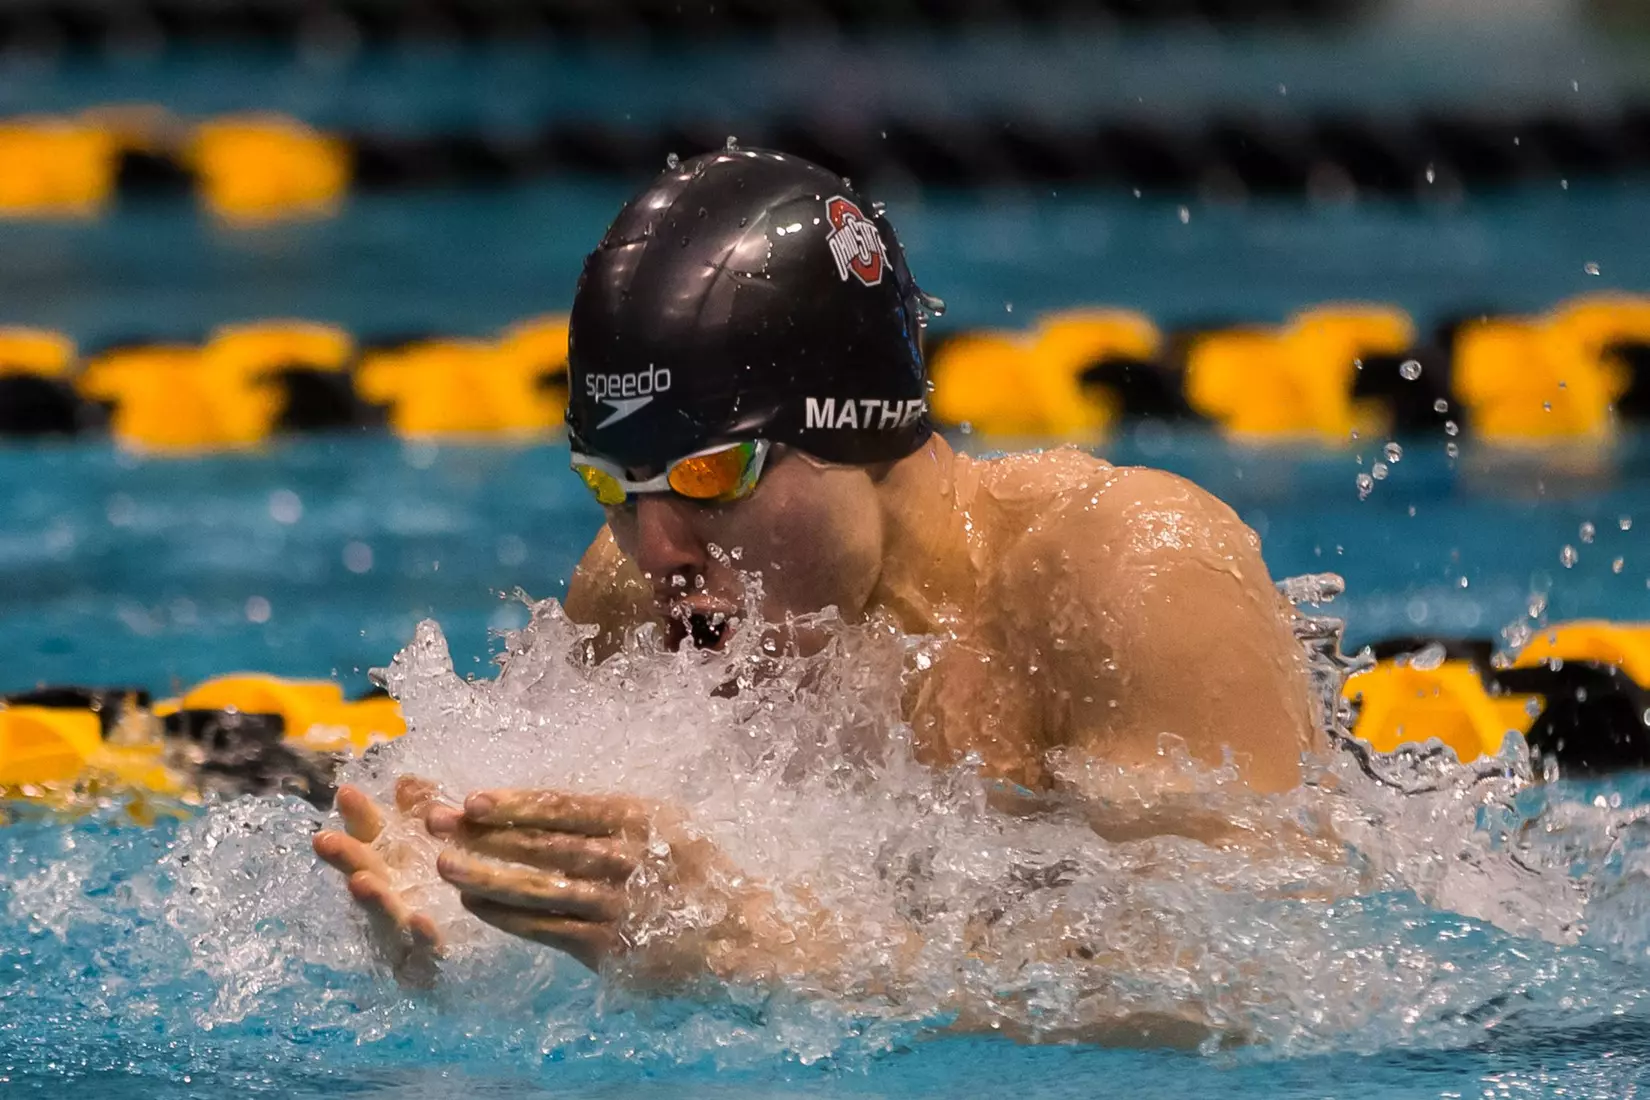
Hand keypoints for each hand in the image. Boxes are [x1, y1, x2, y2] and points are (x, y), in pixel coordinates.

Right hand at [313, 775, 460, 982]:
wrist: (474, 942)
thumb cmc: (442, 881)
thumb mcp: (436, 839)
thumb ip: (420, 810)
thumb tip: (406, 782)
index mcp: (392, 858)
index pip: (370, 833)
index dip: (358, 814)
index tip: (346, 793)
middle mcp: (391, 891)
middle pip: (365, 871)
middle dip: (345, 857)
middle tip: (324, 840)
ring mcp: (402, 925)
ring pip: (385, 912)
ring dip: (374, 897)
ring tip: (361, 882)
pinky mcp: (424, 957)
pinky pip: (423, 948)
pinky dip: (422, 935)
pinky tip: (423, 921)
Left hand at [435, 789, 746, 983]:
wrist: (739, 930)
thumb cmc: (691, 869)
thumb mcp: (663, 823)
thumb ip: (608, 816)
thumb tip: (533, 806)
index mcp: (639, 818)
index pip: (564, 807)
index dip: (514, 804)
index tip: (471, 800)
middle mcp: (625, 859)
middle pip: (542, 844)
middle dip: (485, 834)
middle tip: (437, 824)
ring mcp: (617, 905)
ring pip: (539, 888)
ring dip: (488, 876)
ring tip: (446, 866)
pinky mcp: (610, 947)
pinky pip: (547, 929)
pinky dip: (509, 917)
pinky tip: (479, 907)